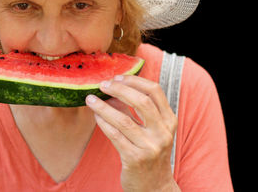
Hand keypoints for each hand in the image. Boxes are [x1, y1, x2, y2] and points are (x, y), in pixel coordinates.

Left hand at [86, 75, 179, 191]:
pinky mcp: (135, 159)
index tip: (117, 78)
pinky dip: (103, 123)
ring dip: (103, 106)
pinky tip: (96, 116)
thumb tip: (113, 91)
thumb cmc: (150, 153)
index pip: (155, 91)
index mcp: (169, 121)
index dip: (134, 81)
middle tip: (102, 85)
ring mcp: (150, 146)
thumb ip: (136, 111)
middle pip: (141, 101)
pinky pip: (115, 135)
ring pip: (124, 119)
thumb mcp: (152, 130)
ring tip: (90, 99)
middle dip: (119, 89)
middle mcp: (163, 132)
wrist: (155, 186)